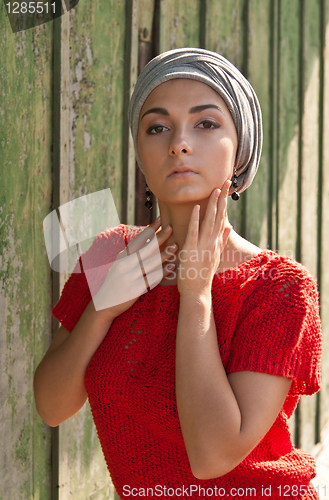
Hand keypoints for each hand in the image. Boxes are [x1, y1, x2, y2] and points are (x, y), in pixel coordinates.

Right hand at [93, 218, 177, 317]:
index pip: (138, 239)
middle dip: (160, 238)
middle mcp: (124, 265)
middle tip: (172, 228)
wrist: (104, 304)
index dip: (150, 229)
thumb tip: (147, 240)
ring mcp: (129, 277)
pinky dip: (162, 273)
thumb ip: (132, 255)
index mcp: (122, 257)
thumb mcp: (120, 265)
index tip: (161, 219)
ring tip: (175, 247)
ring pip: (150, 263)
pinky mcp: (134, 289)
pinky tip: (171, 268)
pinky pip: (151, 278)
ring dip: (164, 254)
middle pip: (145, 249)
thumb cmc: (116, 282)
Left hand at [177, 180, 231, 296]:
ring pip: (208, 221)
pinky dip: (195, 219)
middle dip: (222, 198)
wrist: (197, 291)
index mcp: (216, 242)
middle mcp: (212, 242)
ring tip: (215, 190)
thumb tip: (228, 227)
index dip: (224, 202)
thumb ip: (222, 241)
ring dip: (212, 205)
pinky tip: (196, 208)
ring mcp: (203, 245)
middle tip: (226, 182)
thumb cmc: (203, 274)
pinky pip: (193, 231)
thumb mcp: (215, 256)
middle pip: (218, 216)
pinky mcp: (192, 250)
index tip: (227, 189)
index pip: (222, 218)